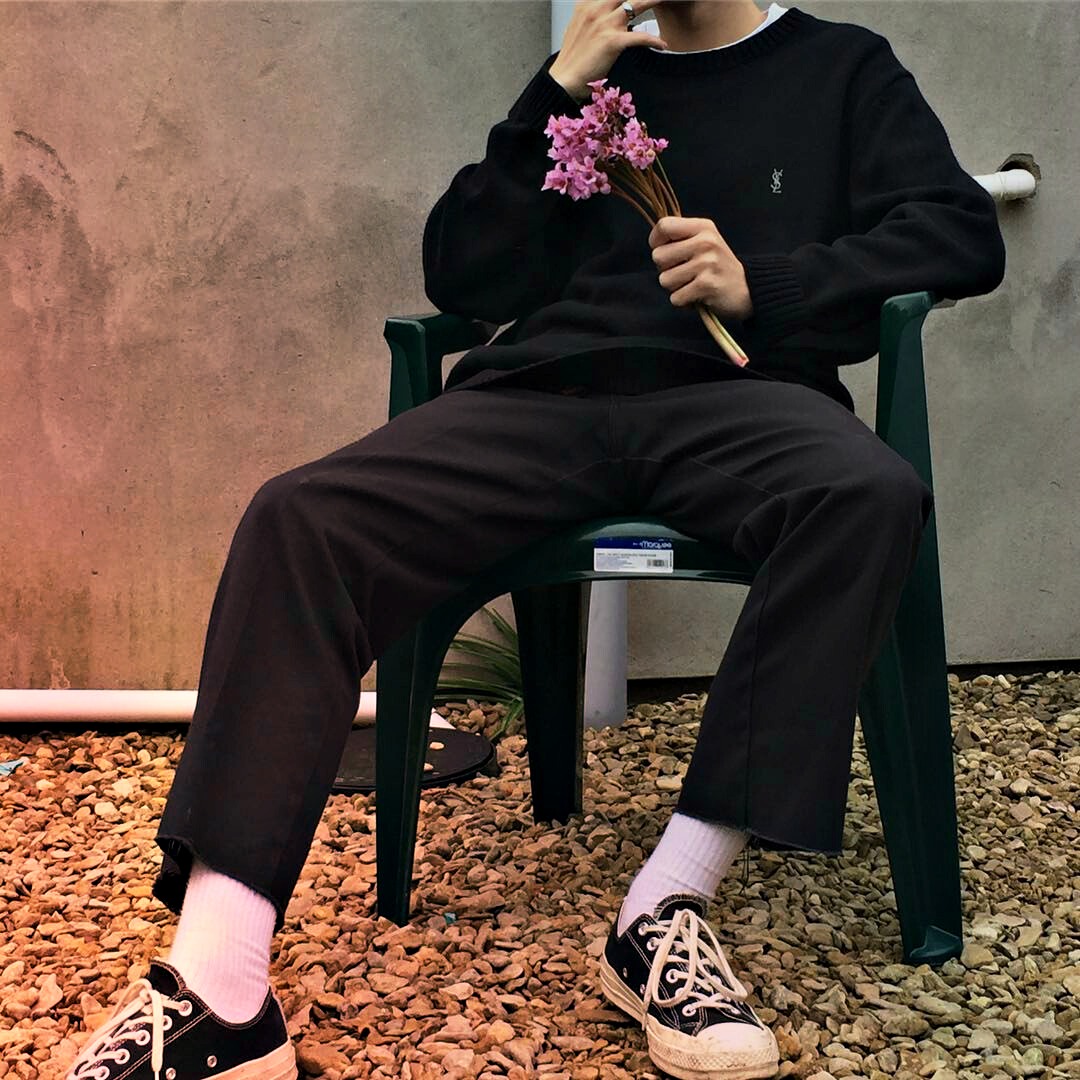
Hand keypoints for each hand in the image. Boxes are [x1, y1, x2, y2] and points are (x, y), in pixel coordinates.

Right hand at [549, 0, 668, 100]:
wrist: (564, 79)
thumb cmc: (572, 58)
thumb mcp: (577, 25)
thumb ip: (590, 12)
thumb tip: (600, 9)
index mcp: (587, 3)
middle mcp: (596, 9)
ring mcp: (604, 24)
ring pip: (637, 4)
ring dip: (654, 1)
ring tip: (667, 0)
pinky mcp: (612, 42)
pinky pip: (640, 37)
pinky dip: (654, 40)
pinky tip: (662, 44)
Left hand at [648, 215, 753, 321]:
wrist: (747, 289)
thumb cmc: (718, 266)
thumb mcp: (705, 241)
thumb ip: (681, 238)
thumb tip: (654, 243)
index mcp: (703, 227)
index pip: (663, 225)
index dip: (655, 241)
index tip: (663, 250)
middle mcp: (705, 242)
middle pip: (658, 256)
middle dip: (665, 269)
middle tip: (683, 272)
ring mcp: (707, 263)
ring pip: (664, 279)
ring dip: (675, 288)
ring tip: (692, 284)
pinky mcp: (706, 285)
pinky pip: (675, 297)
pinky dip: (683, 302)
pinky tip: (697, 296)